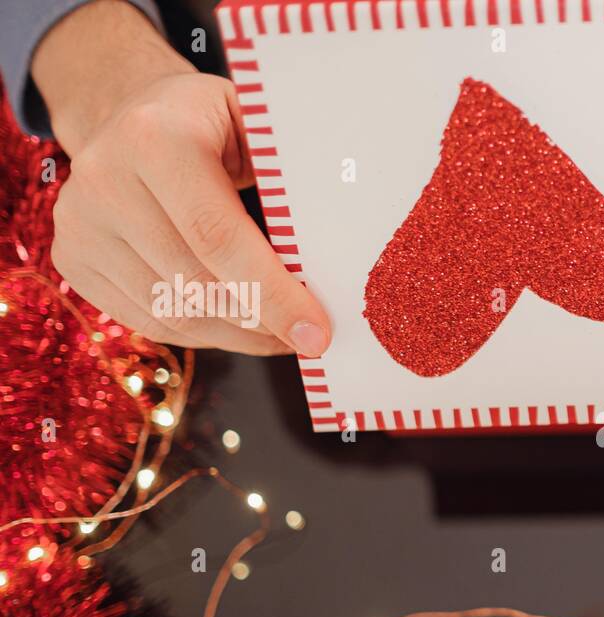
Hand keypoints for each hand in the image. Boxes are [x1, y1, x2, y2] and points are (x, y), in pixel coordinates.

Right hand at [34, 0, 330, 354]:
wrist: (132, 113)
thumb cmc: (215, 126)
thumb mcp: (257, 125)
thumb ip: (293, 177)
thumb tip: (350, 250)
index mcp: (156, 138)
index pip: (219, 238)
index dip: (274, 295)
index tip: (318, 335)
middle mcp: (104, 179)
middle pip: (197, 285)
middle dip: (262, 322)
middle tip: (309, 336)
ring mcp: (80, 223)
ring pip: (174, 314)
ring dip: (238, 335)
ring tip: (280, 332)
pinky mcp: (74, 258)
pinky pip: (148, 321)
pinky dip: (203, 335)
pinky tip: (240, 327)